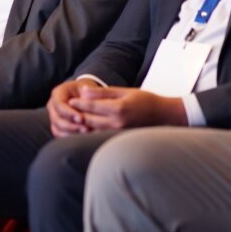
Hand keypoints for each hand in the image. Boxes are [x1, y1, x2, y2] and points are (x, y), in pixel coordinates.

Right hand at [47, 79, 100, 136]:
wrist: (87, 97)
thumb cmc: (88, 92)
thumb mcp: (89, 89)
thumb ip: (88, 94)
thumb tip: (85, 98)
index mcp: (58, 93)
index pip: (59, 105)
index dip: (69, 113)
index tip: (81, 118)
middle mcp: (53, 105)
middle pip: (57, 119)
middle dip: (71, 126)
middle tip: (85, 129)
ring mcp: (53, 116)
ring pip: (57, 129)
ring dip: (71, 133)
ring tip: (85, 133)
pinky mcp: (57, 126)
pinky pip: (59, 135)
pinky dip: (70, 137)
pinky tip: (81, 136)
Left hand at [64, 86, 187, 132]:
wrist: (165, 116)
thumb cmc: (146, 101)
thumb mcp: (124, 92)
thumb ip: (103, 92)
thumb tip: (83, 90)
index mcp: (118, 109)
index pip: (91, 107)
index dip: (78, 103)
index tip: (69, 100)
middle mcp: (117, 123)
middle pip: (88, 121)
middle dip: (76, 116)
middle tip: (65, 111)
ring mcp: (118, 134)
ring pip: (92, 132)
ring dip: (80, 127)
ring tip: (71, 121)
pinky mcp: (119, 140)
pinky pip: (99, 138)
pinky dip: (89, 135)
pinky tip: (83, 130)